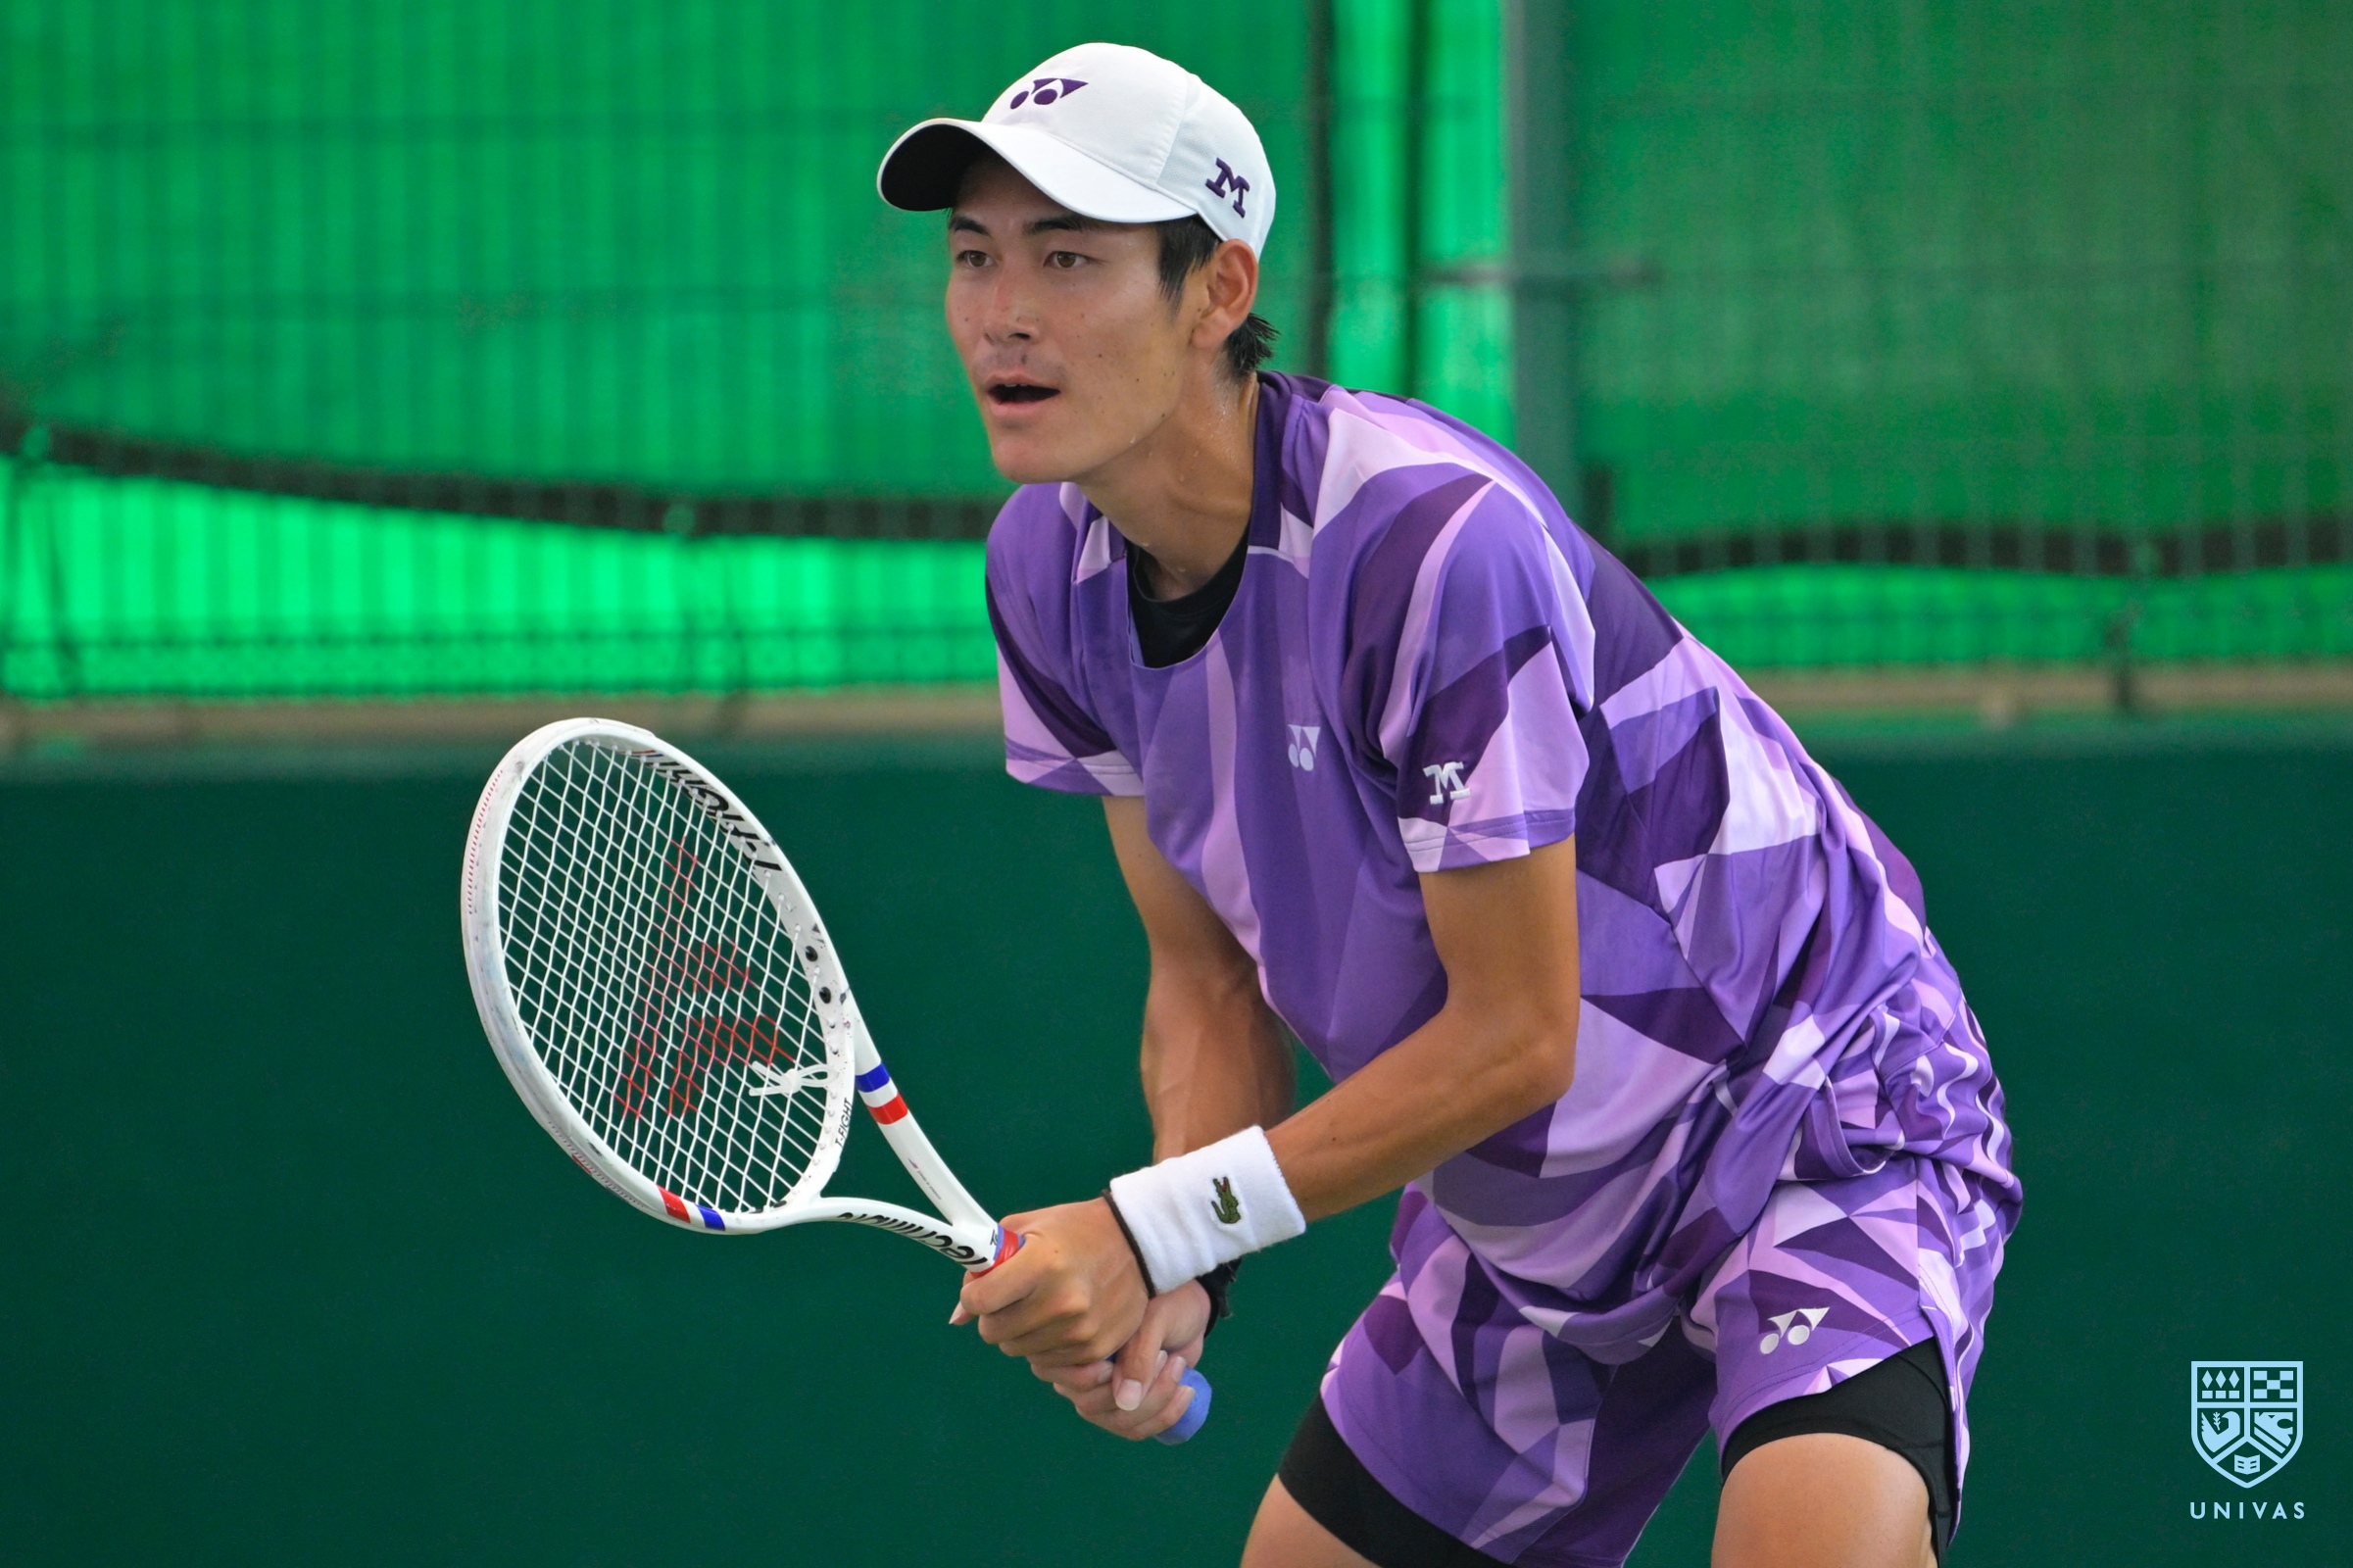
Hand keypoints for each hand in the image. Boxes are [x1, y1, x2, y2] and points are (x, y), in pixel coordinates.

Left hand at [951, 1197, 1148, 1367]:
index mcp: (1041, 1263)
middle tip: (1014, 1297)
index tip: (983, 1289)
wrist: (1138, 1241)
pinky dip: (1046, 1345)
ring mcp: (1079, 1330)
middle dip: (995, 1315)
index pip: (980, 1301)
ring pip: (1018, 1350)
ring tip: (1043, 1304)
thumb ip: (987, 1265)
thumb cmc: (1073, 1229)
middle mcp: (1061, 1301)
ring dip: (1021, 1332)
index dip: (974, 1296)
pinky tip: (1062, 1320)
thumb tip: (957, 1316)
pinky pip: (1047, 1362)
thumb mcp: (1027, 1228)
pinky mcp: (1095, 1349)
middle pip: (994, 1332)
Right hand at [1034, 1281, 1210, 1441]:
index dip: (1101, 1379)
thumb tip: (1125, 1402)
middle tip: (1164, 1356)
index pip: (1072, 1380)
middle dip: (1139, 1389)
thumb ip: (1137, 1356)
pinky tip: (1186, 1390)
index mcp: (1073, 1347)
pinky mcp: (1124, 1411)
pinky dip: (1166, 1415)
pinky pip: (1137, 1430)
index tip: (1139, 1356)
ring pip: (1120, 1422)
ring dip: (1157, 1402)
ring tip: (1178, 1367)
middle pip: (1094, 1407)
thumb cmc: (1162, 1304)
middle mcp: (1077, 1378)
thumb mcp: (1152, 1320)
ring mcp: (1099, 1399)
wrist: (1186, 1309)